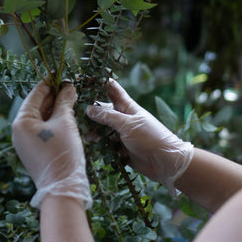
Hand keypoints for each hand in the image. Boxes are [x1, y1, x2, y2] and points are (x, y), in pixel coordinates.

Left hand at [12, 82, 91, 208]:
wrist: (63, 189)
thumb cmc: (63, 153)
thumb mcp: (65, 123)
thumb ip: (65, 102)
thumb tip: (68, 87)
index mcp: (21, 121)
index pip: (35, 94)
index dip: (51, 83)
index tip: (64, 75)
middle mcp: (18, 131)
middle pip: (37, 105)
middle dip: (54, 96)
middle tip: (71, 87)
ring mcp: (24, 142)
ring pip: (40, 118)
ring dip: (55, 108)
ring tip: (71, 100)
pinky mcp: (32, 151)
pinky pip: (41, 130)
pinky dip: (53, 122)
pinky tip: (67, 116)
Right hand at [86, 79, 192, 195]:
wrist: (166, 163)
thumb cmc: (150, 137)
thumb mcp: (128, 124)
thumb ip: (108, 117)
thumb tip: (89, 108)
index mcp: (127, 106)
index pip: (112, 90)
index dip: (100, 83)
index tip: (85, 78)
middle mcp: (123, 118)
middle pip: (102, 111)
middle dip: (90, 111)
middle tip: (74, 112)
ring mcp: (122, 133)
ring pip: (102, 129)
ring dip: (93, 131)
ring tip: (83, 133)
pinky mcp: (120, 148)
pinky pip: (105, 144)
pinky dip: (98, 145)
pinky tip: (90, 146)